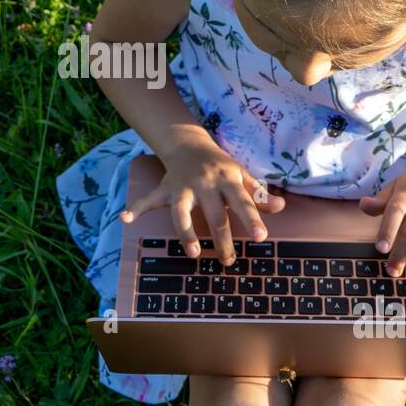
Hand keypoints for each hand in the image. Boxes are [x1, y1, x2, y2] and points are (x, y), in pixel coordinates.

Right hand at [120, 138, 284, 264]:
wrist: (189, 144)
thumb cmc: (220, 166)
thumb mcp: (241, 175)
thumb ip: (258, 194)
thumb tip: (281, 207)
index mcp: (227, 179)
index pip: (242, 202)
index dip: (252, 219)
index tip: (260, 238)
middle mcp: (205, 183)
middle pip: (214, 215)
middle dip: (222, 239)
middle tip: (229, 261)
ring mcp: (182, 187)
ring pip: (181, 212)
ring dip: (186, 233)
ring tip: (193, 253)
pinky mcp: (164, 189)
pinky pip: (148, 199)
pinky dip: (135, 209)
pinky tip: (125, 219)